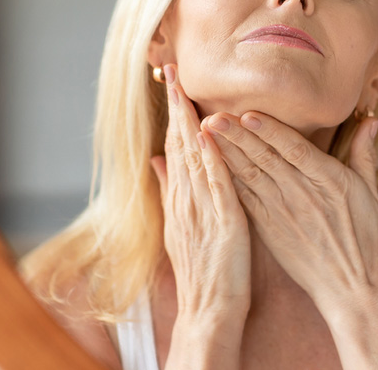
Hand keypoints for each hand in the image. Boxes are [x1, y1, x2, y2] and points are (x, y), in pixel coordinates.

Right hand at [150, 64, 250, 321]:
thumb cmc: (203, 269)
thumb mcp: (182, 226)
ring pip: (192, 157)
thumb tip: (156, 159)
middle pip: (178, 143)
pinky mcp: (221, 222)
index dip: (173, 112)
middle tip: (173, 67)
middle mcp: (186, 198)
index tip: (172, 79)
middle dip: (176, 104)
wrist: (208, 309)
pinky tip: (207, 135)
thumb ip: (171, 190)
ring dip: (188, 122)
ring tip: (184, 88)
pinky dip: (210, 159)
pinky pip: (215, 185)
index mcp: (181, 197)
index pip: (175, 145)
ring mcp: (201, 209)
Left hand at [204, 110, 377, 311]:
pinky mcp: (268, 229)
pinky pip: (245, 200)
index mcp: (329, 180)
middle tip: (213, 116)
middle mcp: (302, 194)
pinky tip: (211, 166)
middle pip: (265, 159)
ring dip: (226, 154)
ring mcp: (282, 213)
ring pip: (249, 176)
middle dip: (237, 136)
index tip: (247, 113)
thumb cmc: (364, 238)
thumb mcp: (370, 192)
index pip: (295, 149)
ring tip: (206, 134)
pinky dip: (227, 182)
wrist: (350, 286)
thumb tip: (370, 120)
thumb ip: (364, 154)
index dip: (270, 131)